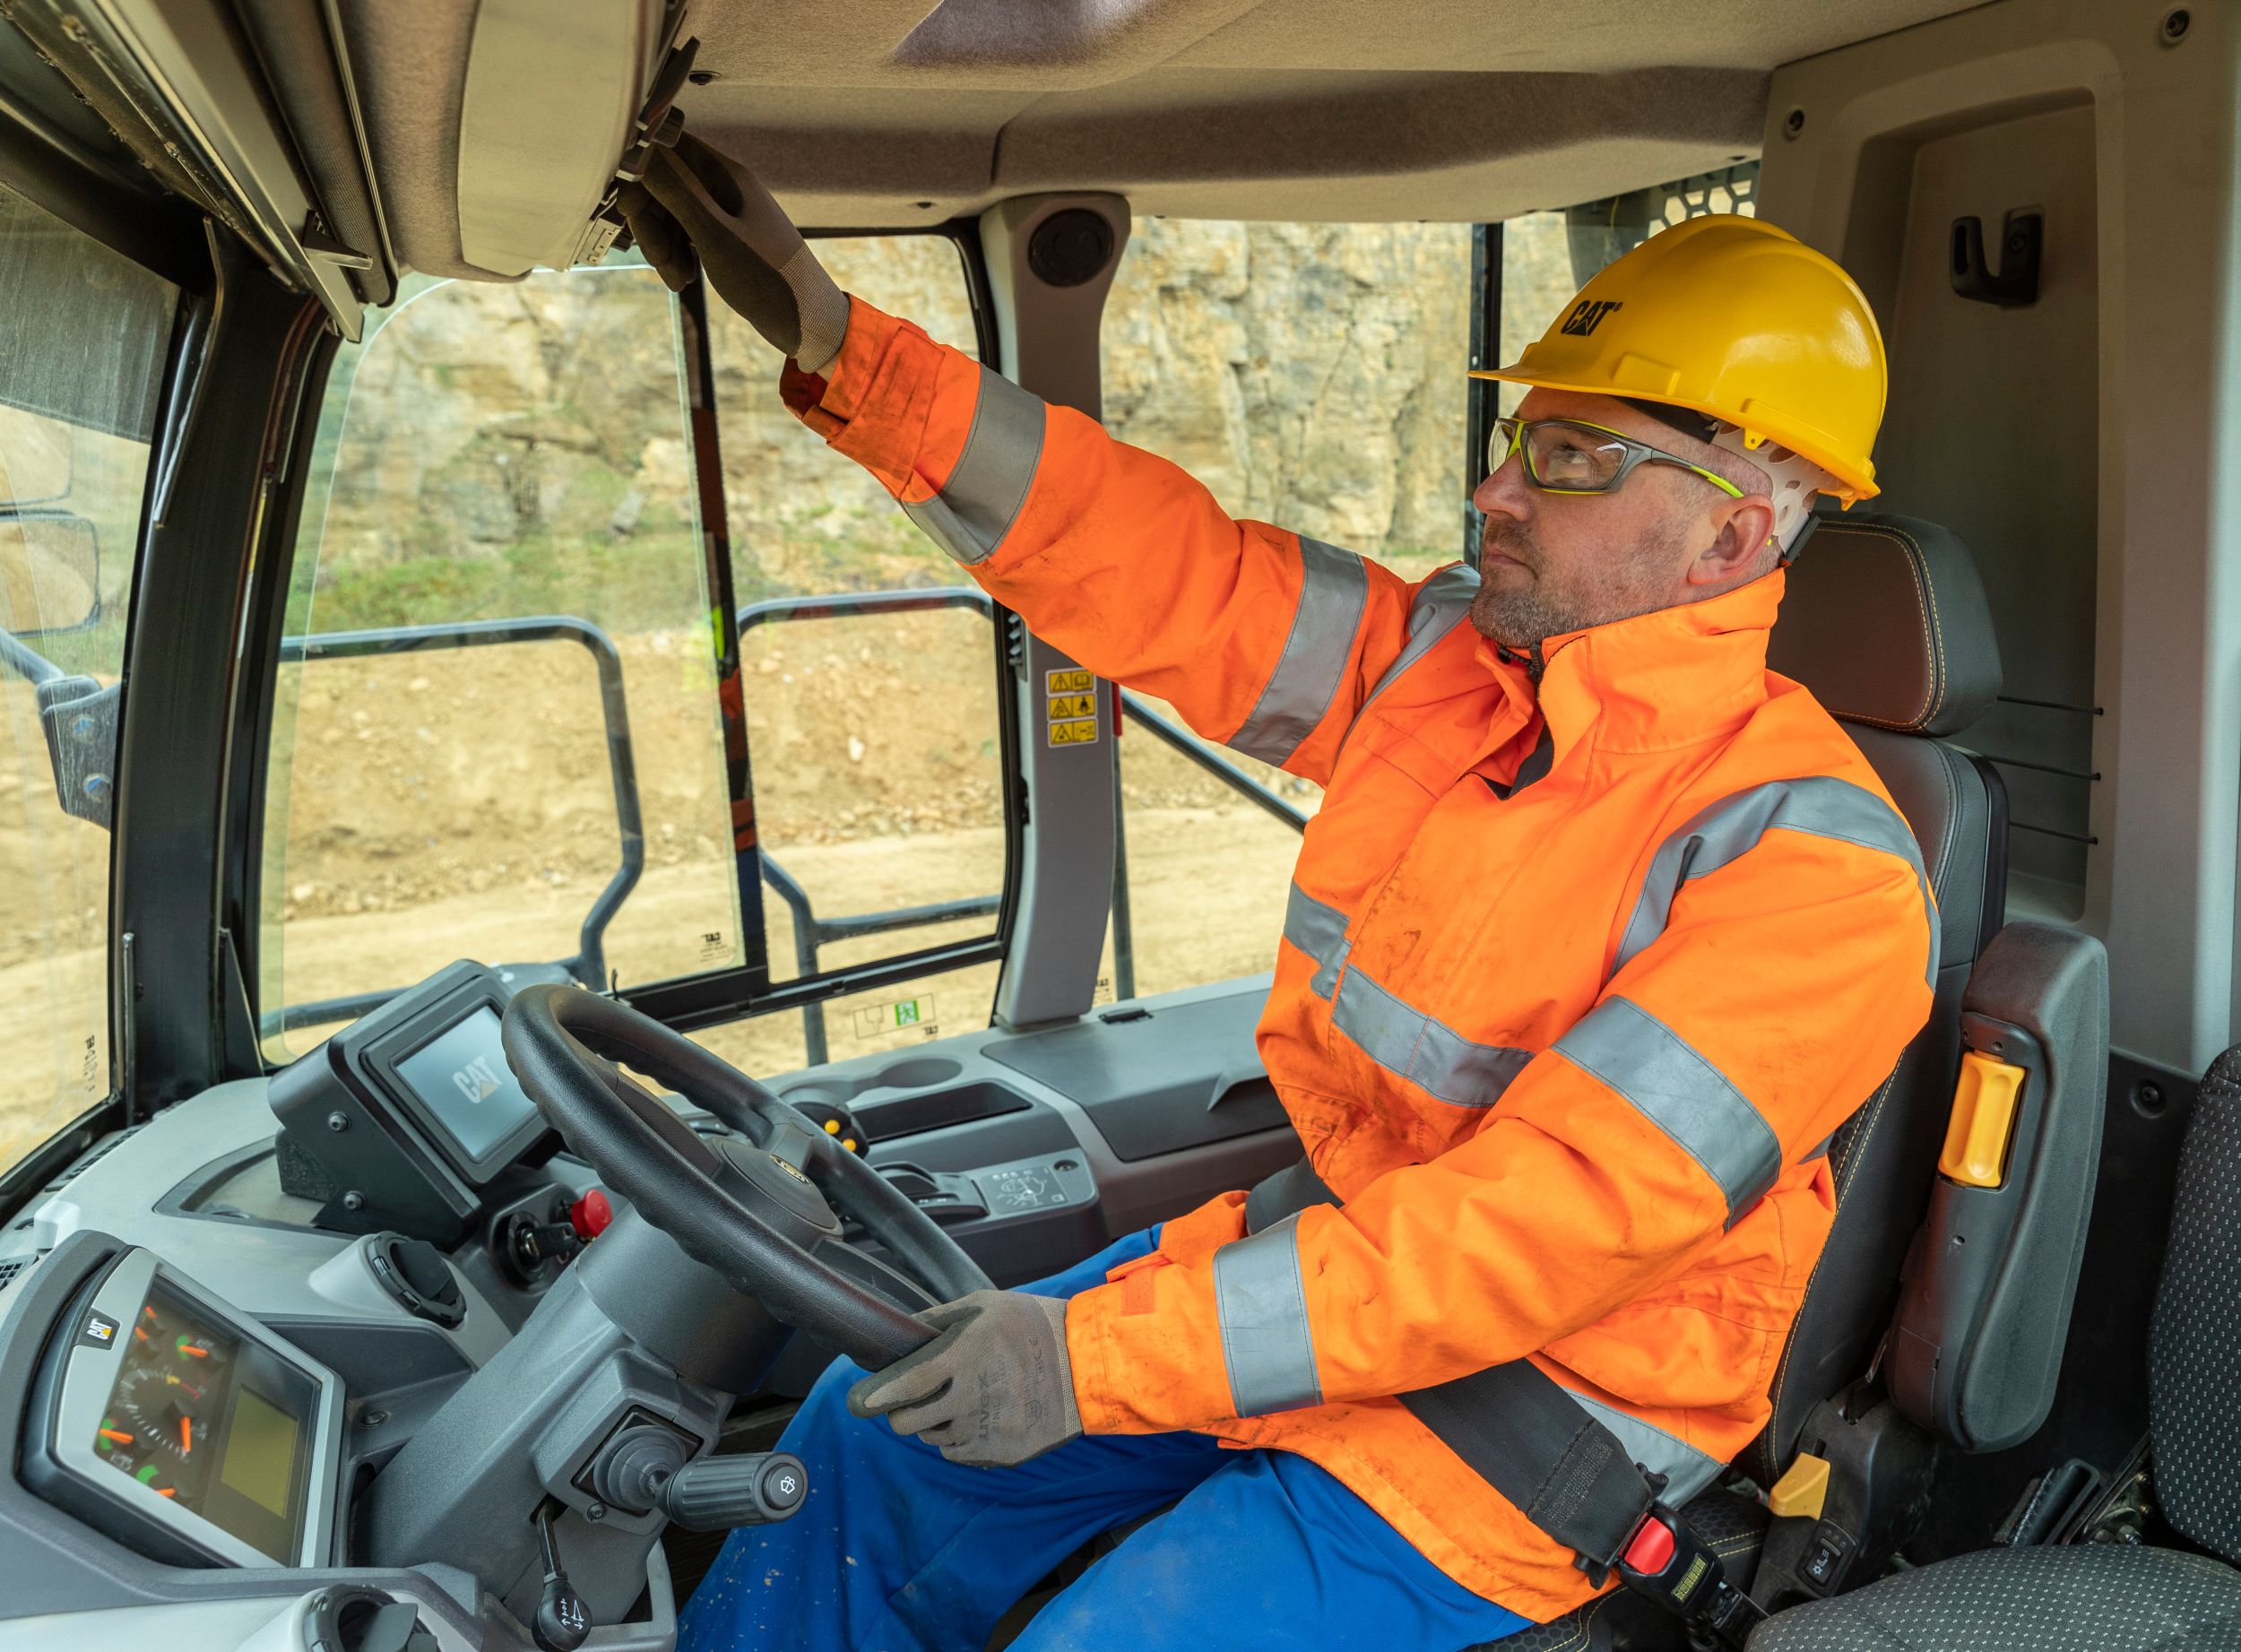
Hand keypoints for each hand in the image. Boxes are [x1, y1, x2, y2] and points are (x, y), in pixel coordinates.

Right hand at [617, 131, 849, 374]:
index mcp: (725, 174)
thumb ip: (677, 191)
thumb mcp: (714, 235)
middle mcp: (724, 185)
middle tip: (660, 261)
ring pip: (670, 213)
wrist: (809, 320)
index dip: (640, 174)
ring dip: (661, 245)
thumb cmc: (768, 278)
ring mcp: (724, 211)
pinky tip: (683, 279)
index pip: (665, 149)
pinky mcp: (724, 236)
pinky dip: (676, 254)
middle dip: (650, 222)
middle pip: (662, 184)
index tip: (631, 211)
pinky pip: (685, 234)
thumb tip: (639, 150)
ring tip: (677, 279)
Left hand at [845, 1289, 1082, 1467]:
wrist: (1087, 1367)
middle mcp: (973, 1397)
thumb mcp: (986, 1306)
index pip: (907, 1383)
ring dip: (935, 1423)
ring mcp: (987, 1430)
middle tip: (916, 1397)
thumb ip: (939, 1319)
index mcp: (966, 1354)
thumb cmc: (1033, 1327)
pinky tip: (983, 1415)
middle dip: (902, 1411)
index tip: (858, 1401)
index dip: (876, 1395)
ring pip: (932, 1438)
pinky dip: (960, 1439)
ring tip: (965, 1398)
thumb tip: (897, 1328)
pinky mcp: (1000, 1453)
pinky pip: (959, 1453)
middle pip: (908, 1422)